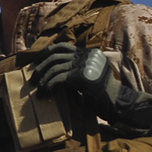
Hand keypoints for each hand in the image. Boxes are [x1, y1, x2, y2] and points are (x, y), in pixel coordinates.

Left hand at [32, 42, 151, 133]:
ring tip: (37, 90)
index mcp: (88, 53)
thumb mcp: (87, 76)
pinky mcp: (83, 76)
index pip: (62, 47)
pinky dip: (48, 86)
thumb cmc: (101, 94)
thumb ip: (74, 70)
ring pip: (55, 67)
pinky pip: (58, 78)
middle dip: (40, 67)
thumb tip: (50, 72)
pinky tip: (45, 94)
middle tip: (32, 79)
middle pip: (55, 55)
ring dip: (42, 79)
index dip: (45, 54)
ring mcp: (86, 64)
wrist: (118, 103)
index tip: (34, 64)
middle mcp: (87, 55)